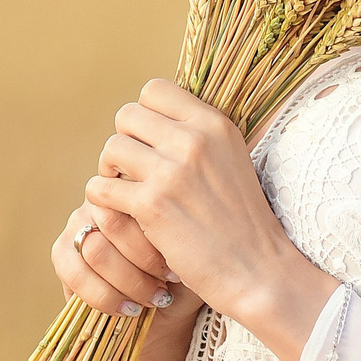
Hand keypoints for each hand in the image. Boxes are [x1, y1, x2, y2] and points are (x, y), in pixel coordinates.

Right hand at [51, 202, 204, 360]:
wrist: (169, 309)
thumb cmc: (189, 271)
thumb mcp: (197, 247)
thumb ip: (186, 225)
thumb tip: (183, 218)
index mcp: (138, 187)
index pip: (138, 198)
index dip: (157, 239)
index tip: (179, 266)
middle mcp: (105, 198)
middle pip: (114, 220)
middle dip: (144, 260)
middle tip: (168, 281)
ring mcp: (79, 222)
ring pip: (96, 249)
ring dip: (128, 281)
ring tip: (155, 298)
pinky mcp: (63, 252)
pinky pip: (75, 271)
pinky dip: (105, 296)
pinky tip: (130, 309)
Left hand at [84, 79, 339, 360]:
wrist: (259, 270)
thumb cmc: (243, 222)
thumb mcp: (232, 160)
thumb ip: (199, 137)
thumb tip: (154, 122)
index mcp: (214, 124)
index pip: (155, 90)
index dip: (144, 117)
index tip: (150, 144)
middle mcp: (193, 140)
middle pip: (126, 116)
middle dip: (124, 142)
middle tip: (133, 171)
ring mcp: (171, 172)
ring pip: (110, 149)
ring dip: (110, 172)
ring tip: (125, 193)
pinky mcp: (152, 206)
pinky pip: (101, 187)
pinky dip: (104, 201)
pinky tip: (122, 214)